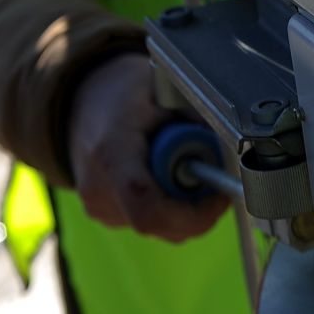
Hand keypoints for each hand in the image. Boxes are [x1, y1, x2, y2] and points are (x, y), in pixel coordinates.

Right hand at [66, 53, 226, 241]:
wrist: (82, 101)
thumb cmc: (123, 93)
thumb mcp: (164, 88)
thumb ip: (197, 116)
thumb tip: (232, 145)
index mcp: (112, 155)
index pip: (148, 209)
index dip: (193, 214)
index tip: (218, 195)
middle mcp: (99, 189)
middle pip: (162, 223)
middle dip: (196, 202)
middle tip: (205, 166)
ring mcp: (99, 207)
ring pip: (160, 225)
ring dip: (182, 200)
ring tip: (176, 159)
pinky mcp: (103, 214)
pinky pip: (150, 221)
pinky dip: (166, 201)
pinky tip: (161, 170)